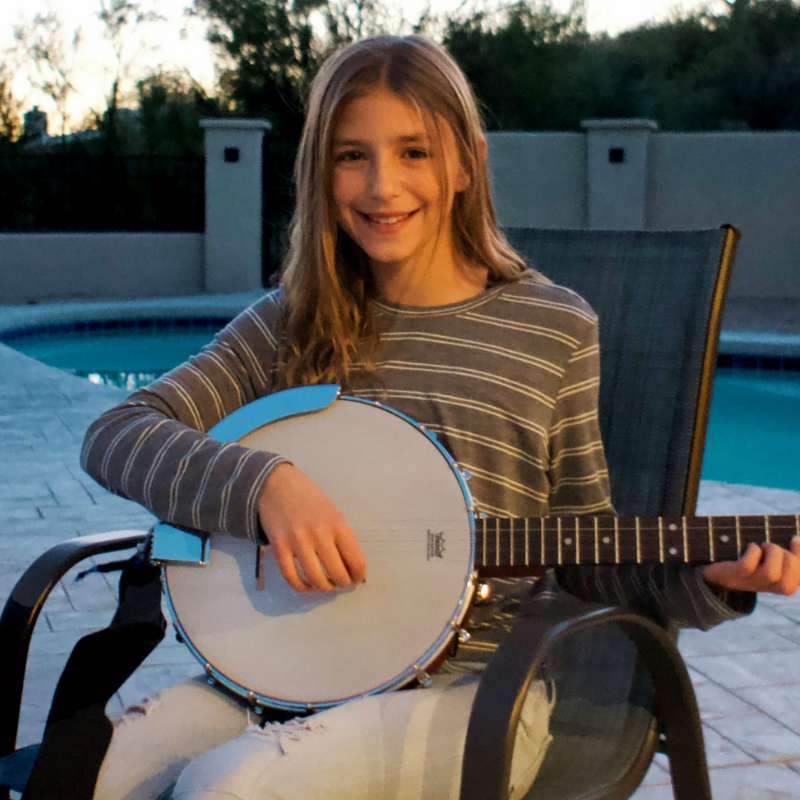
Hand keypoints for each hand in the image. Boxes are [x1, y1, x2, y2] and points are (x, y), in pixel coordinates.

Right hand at [257, 463, 365, 592]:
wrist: (277, 484)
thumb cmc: (309, 498)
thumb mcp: (332, 512)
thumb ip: (341, 537)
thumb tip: (350, 566)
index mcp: (337, 524)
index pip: (355, 560)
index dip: (358, 576)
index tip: (356, 579)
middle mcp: (320, 534)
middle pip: (337, 573)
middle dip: (342, 584)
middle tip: (341, 583)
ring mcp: (298, 541)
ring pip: (316, 579)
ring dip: (323, 588)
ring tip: (325, 585)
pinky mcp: (279, 547)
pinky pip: (291, 577)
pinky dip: (301, 586)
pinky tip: (306, 585)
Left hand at [703, 536, 799, 594]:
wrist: (712, 570)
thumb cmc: (742, 557)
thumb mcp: (765, 555)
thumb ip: (781, 551)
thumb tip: (797, 539)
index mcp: (776, 584)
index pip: (798, 581)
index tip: (794, 538)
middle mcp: (765, 587)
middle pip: (789, 583)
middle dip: (786, 557)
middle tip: (770, 546)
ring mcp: (748, 583)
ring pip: (771, 574)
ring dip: (771, 554)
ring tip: (763, 546)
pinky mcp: (733, 575)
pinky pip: (747, 566)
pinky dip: (752, 552)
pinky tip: (751, 546)